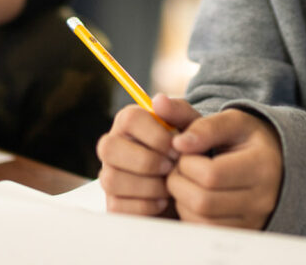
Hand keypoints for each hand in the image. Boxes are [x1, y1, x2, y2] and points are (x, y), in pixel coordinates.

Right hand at [97, 94, 199, 215]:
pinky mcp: (112, 203)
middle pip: (109, 148)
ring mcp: (110, 174)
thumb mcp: (193, 126)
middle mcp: (114, 145)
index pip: (129, 118)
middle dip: (146, 160)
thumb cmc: (191, 147)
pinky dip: (145, 205)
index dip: (154, 134)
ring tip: (170, 184)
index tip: (177, 145)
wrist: (196, 181)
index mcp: (130, 121)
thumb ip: (179, 110)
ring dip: (147, 184)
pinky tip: (163, 200)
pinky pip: (117, 206)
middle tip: (172, 166)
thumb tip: (158, 99)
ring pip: (111, 179)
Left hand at [166, 109, 282, 229]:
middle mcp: (262, 199)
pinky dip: (190, 215)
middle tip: (180, 168)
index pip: (212, 175)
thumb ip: (207, 127)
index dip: (187, 163)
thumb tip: (178, 143)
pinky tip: (194, 196)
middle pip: (203, 202)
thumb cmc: (251, 139)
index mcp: (263, 166)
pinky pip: (204, 232)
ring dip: (182, 201)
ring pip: (200, 222)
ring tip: (187, 181)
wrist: (275, 161)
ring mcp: (253, 220)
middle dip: (179, 183)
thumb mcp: (235, 121)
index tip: (185, 152)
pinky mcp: (241, 233)